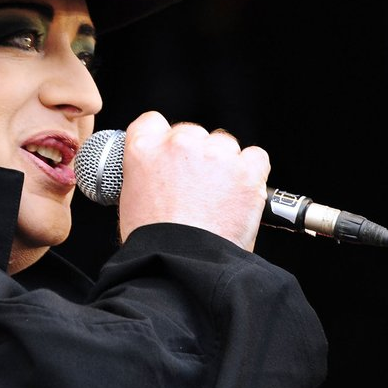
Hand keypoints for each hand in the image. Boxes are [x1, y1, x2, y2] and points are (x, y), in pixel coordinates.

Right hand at [117, 111, 269, 250]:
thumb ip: (146, 174)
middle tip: (196, 189)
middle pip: (193, 134)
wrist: (183, 265)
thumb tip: (158, 174)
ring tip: (218, 198)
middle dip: (196, 157)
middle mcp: (180, 144)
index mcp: (144, 149)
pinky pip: (256, 157)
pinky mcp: (246, 171)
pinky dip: (252, 173)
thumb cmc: (155, 245)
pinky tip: (240, 194)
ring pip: (224, 145)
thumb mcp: (131, 201)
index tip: (169, 156)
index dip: (163, 140)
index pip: (153, 122)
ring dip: (224, 165)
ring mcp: (215, 155)